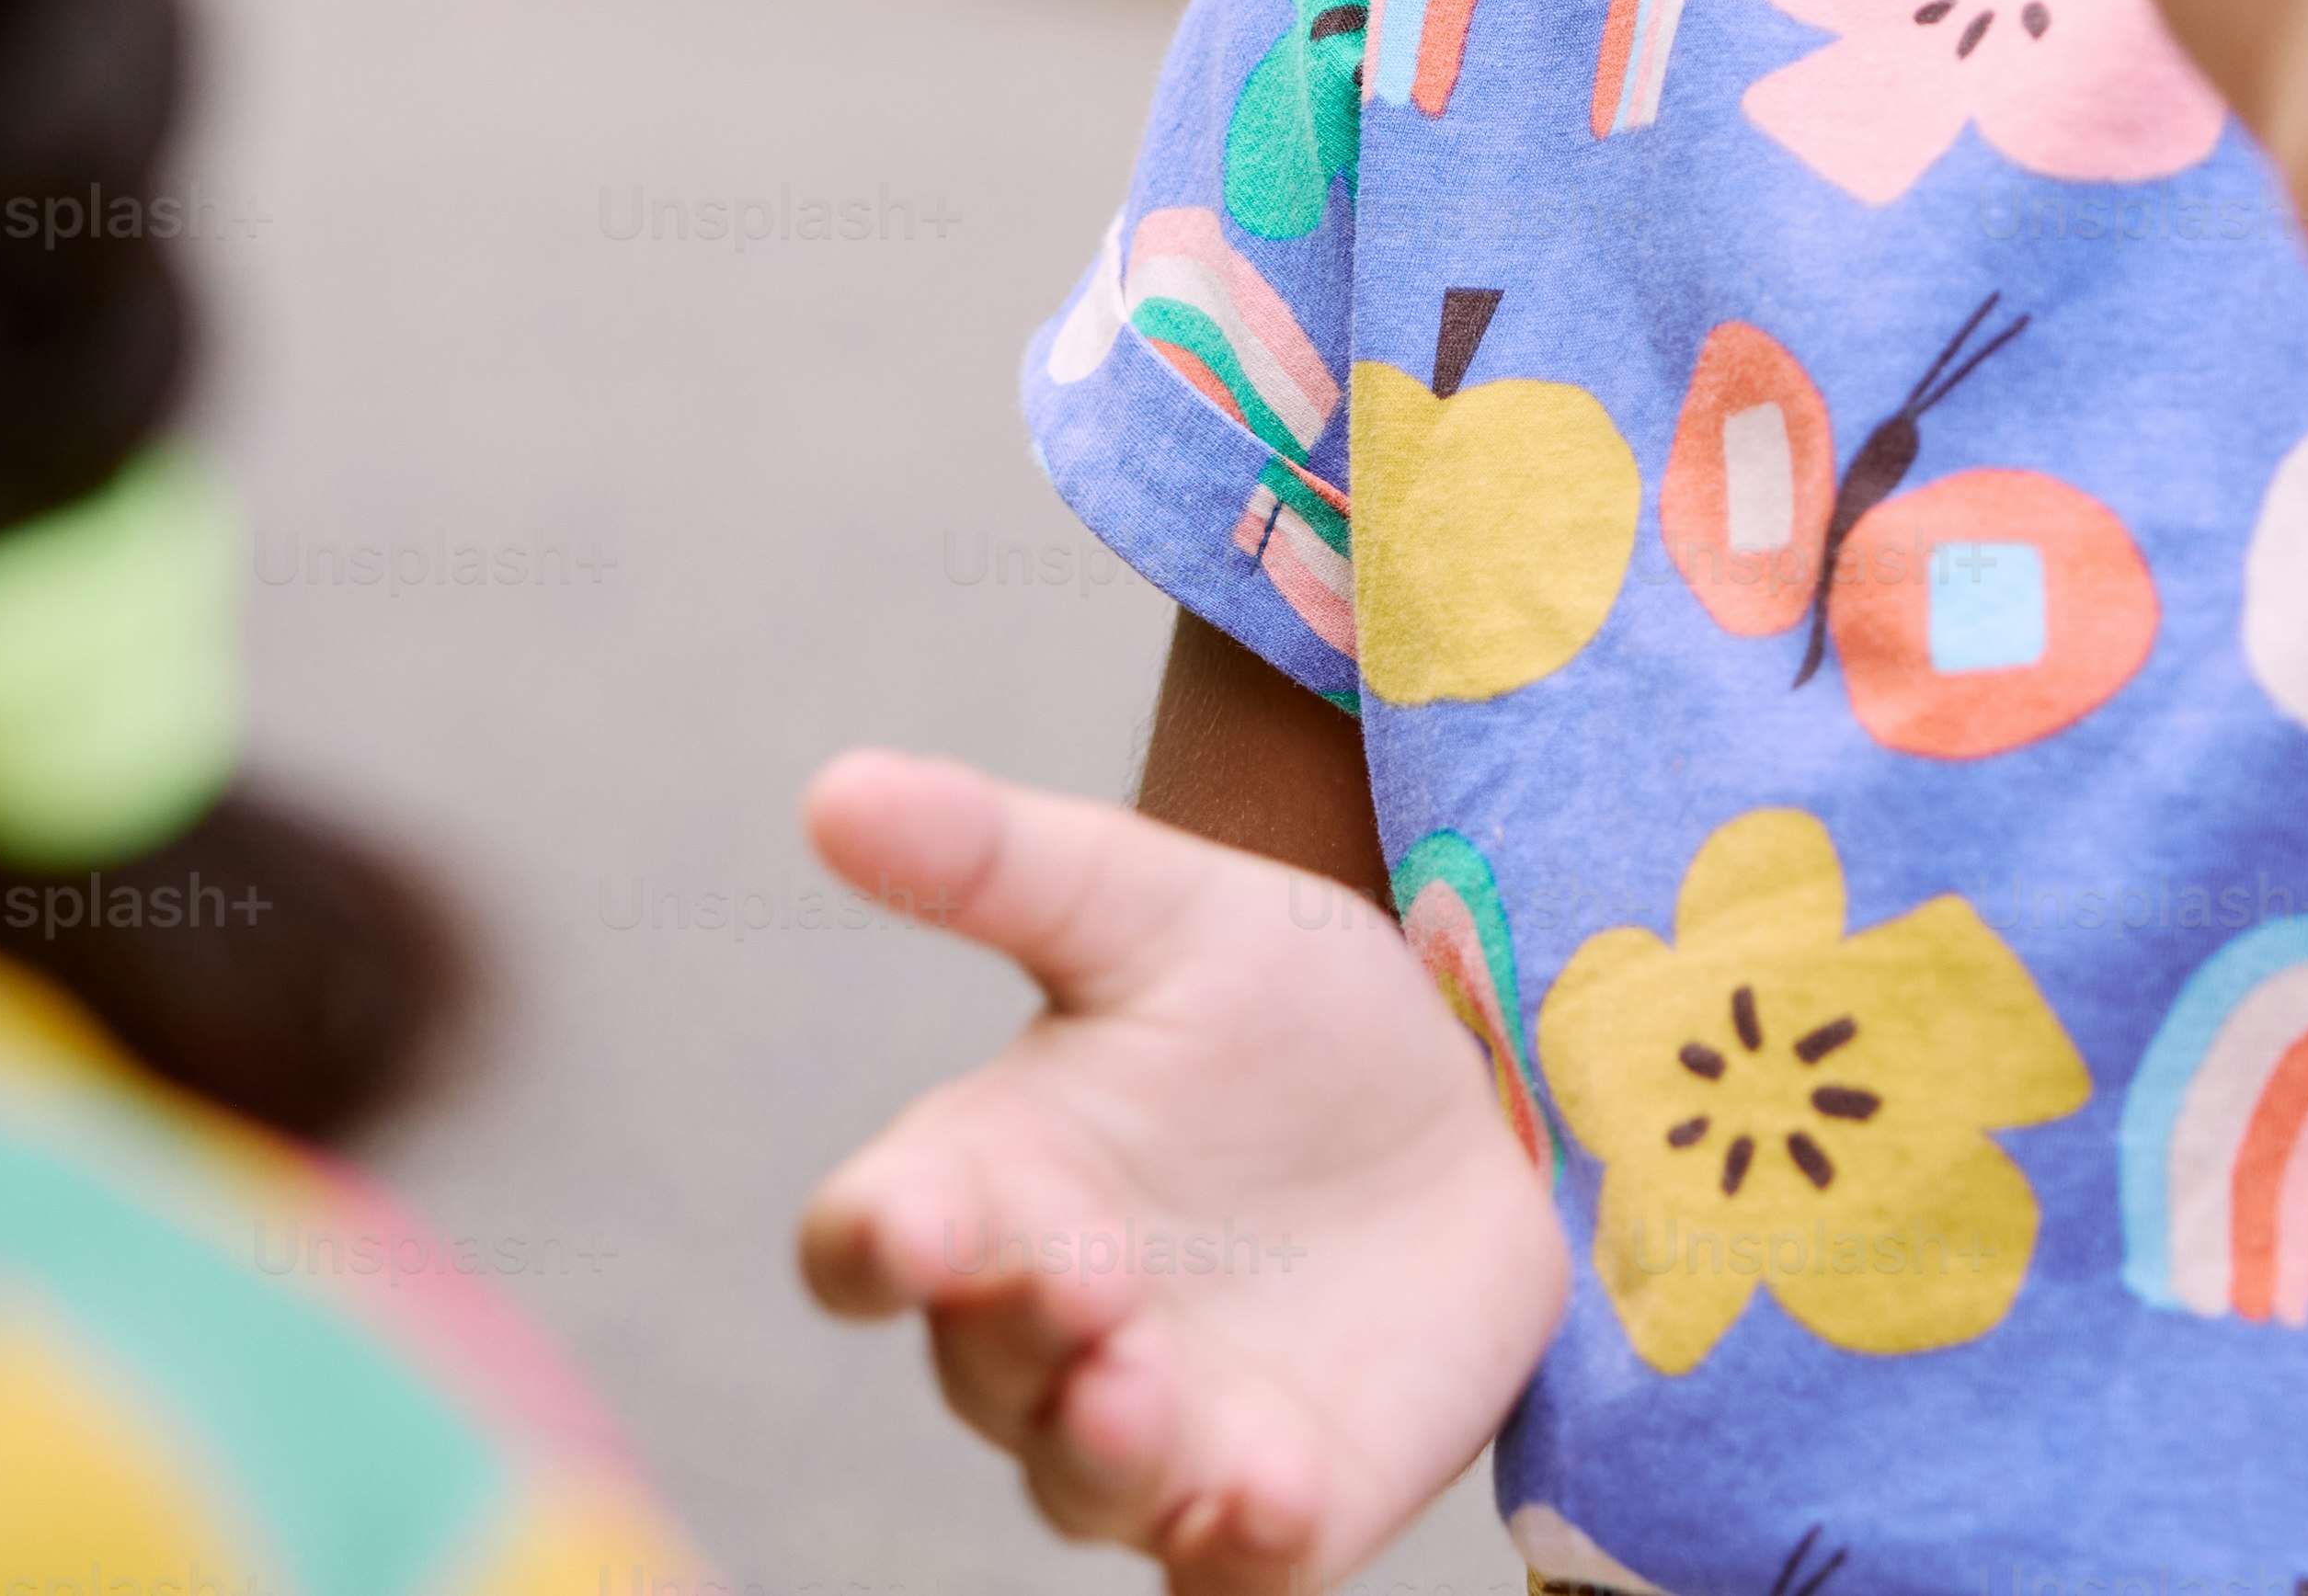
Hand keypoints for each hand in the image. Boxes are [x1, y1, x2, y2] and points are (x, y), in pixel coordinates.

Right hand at [795, 749, 1565, 1595]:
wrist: (1475, 1099)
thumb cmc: (1275, 1000)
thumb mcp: (1151, 904)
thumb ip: (996, 860)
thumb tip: (832, 788)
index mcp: (985, 1187)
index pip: (867, 1246)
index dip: (876, 1243)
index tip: (915, 1218)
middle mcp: (1042, 1330)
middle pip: (978, 1372)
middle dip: (1018, 1336)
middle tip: (1090, 1278)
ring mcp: (1158, 1430)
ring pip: (1085, 1487)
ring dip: (1107, 1455)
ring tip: (1151, 1398)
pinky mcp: (1277, 1500)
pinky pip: (1230, 1568)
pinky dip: (1235, 1551)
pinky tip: (1271, 1501)